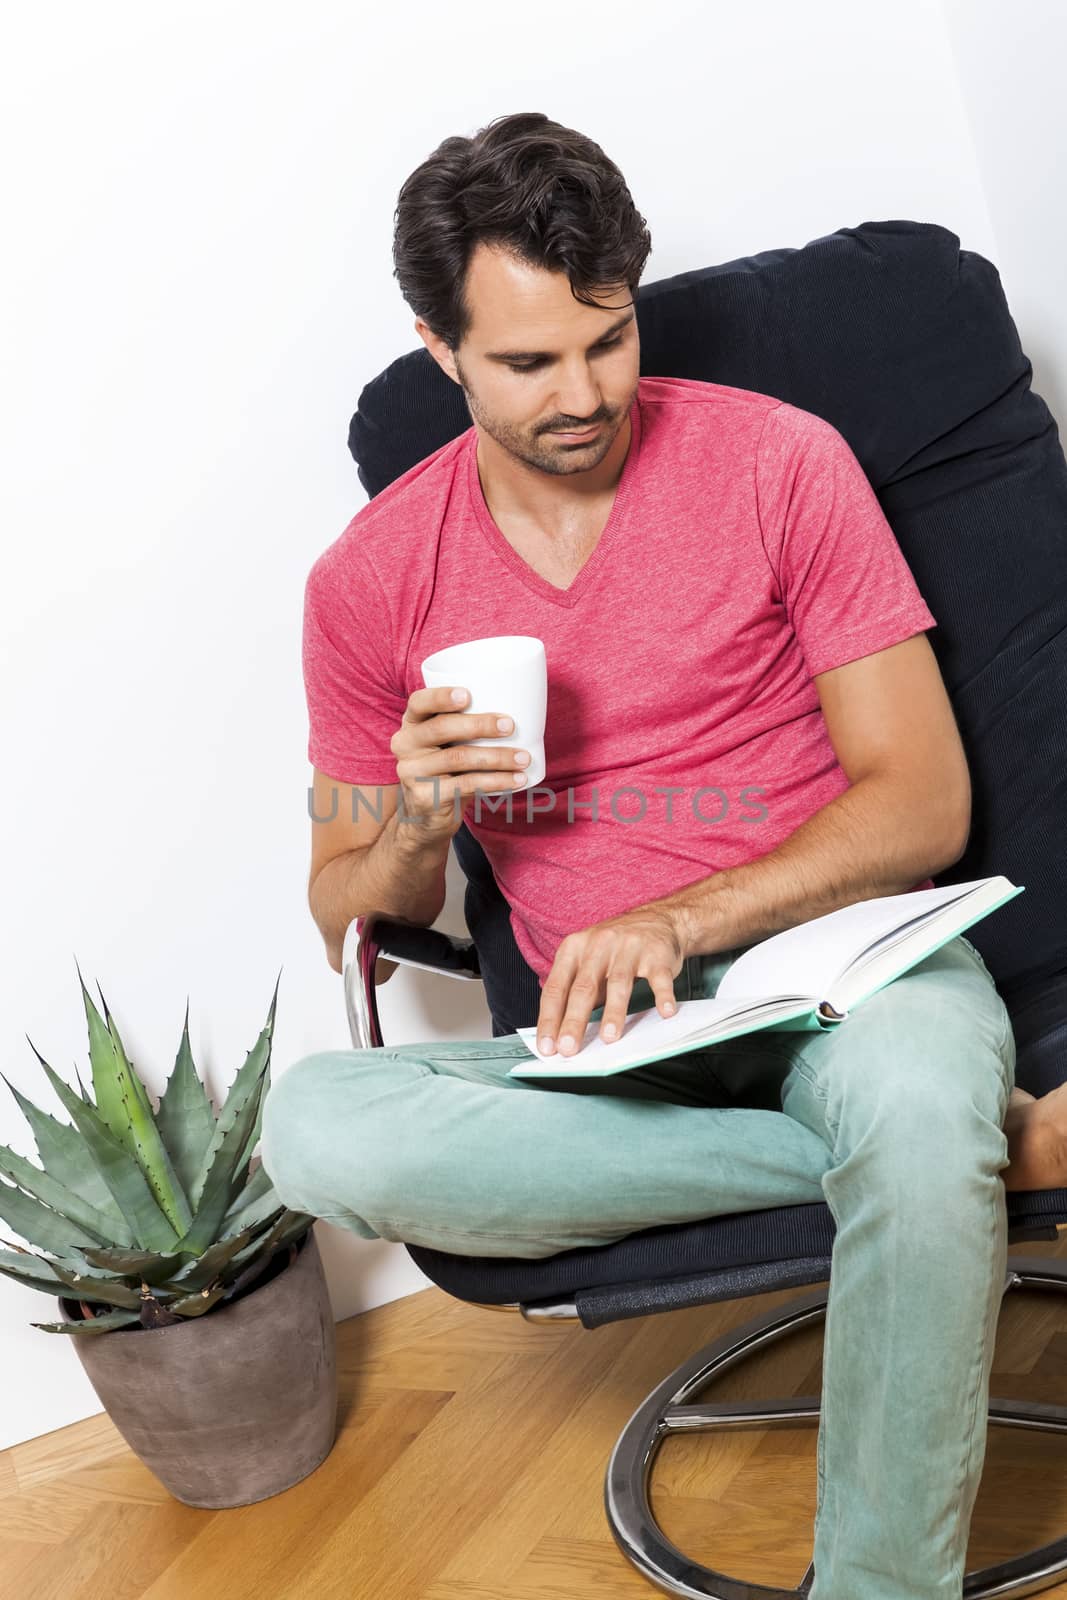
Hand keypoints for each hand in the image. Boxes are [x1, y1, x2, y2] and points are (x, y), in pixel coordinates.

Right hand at [389, 685, 531, 839]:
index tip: (467, 695)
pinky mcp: (426, 797)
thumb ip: (465, 726)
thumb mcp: (446, 744)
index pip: (419, 702)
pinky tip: (516, 780)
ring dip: (497, 757)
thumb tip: (519, 708)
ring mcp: (412, 772)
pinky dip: (496, 782)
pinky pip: (466, 785)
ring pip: (458, 758)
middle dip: (479, 725)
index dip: (441, 697)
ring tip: (523, 758)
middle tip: (509, 726)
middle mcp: (405, 745)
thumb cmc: (446, 769)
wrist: (426, 815)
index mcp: (412, 724)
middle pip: (441, 728)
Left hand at [536, 907, 687, 1056]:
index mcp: (574, 949)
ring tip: (609, 1037)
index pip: (556, 988)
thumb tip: (560, 1033)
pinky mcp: (657, 954)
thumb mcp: (586, 960)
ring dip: (614, 1012)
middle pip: (584, 988)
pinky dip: (662, 995)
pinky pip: (659, 977)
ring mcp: (629, 948)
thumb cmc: (614, 947)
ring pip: (619, 983)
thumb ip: (574, 992)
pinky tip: (665, 1012)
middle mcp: (599, 945)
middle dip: (574, 1021)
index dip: (549, 1019)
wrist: (656, 919)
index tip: (546, 1046)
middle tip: (568, 1048)